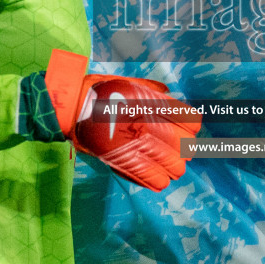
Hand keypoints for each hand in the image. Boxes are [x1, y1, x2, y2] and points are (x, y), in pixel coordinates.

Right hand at [44, 49, 201, 190]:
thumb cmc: (101, 92)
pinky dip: (158, 179)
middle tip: (181, 153)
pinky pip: (151, 176)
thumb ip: (151, 90)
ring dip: (174, 167)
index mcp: (152, 103)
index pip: (189, 120)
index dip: (191, 127)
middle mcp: (148, 123)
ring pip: (172, 163)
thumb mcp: (129, 84)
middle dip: (185, 150)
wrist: (72, 107)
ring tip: (171, 167)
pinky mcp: (123, 160)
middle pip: (183, 145)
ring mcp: (136, 143)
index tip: (188, 131)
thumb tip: (169, 95)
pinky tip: (160, 179)